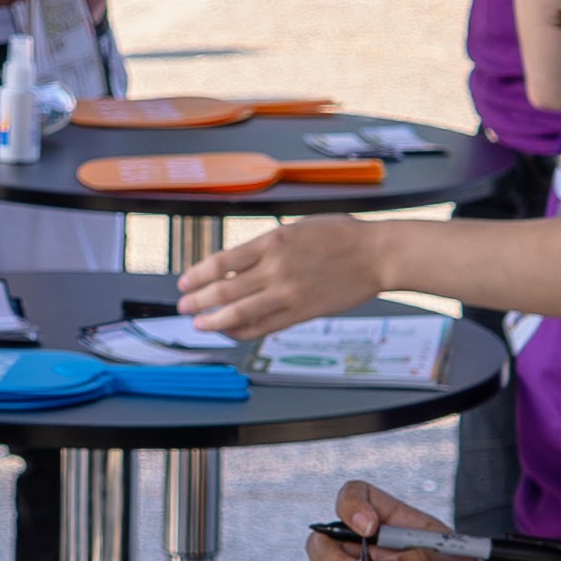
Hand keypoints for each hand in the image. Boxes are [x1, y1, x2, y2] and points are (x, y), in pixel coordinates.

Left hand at [179, 212, 393, 339]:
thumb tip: (235, 265)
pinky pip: (264, 327)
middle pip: (223, 290)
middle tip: (183, 307)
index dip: (197, 275)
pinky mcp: (302, 312)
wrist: (377, 254)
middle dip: (197, 301)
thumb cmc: (340, 236)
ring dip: (212, 321)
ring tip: (199, 324)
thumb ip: (266, 246)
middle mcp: (275, 268)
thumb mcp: (296, 228)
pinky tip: (230, 331)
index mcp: (271, 241)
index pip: (221, 262)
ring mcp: (288, 293)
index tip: (184, 283)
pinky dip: (242, 331)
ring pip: (238, 313)